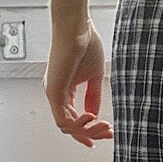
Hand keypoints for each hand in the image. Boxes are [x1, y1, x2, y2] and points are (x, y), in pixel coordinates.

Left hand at [43, 20, 113, 147]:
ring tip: (104, 125)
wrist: (77, 28)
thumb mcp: (95, 76)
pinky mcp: (53, 92)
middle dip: (92, 133)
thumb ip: (93, 97)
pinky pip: (62, 120)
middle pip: (71, 127)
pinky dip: (79, 124)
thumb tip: (95, 115)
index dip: (90, 130)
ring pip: (67, 127)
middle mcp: (56, 94)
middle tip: (109, 132)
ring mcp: (53, 94)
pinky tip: (92, 117)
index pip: (74, 119)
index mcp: (65, 90)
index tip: (107, 133)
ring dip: (88, 130)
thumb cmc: (85, 44)